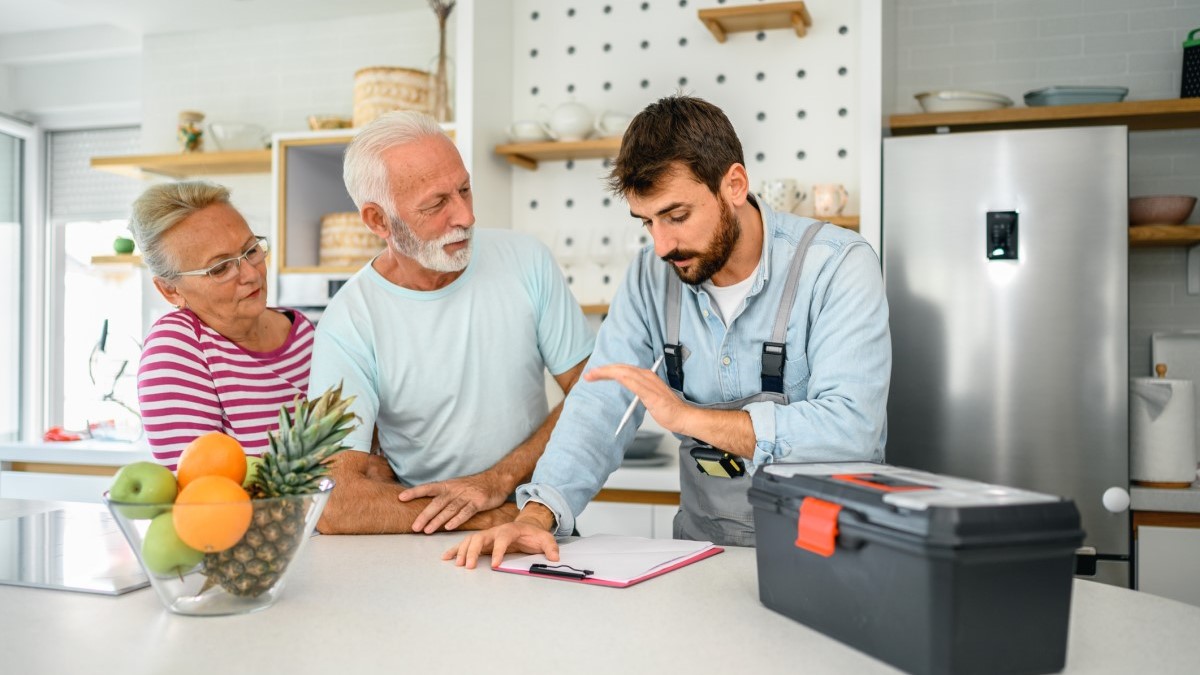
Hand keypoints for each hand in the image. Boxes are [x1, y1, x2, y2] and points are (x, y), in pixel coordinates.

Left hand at [399, 471, 508, 533]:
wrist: (496, 480)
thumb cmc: (473, 486)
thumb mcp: (456, 486)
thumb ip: (442, 496)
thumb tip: (425, 507)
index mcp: (447, 485)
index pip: (428, 488)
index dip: (414, 492)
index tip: (401, 498)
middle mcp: (455, 489)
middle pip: (437, 503)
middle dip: (425, 515)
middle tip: (414, 527)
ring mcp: (467, 495)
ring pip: (449, 509)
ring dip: (438, 520)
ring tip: (427, 531)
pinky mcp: (478, 502)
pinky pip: (466, 512)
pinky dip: (457, 520)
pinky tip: (449, 527)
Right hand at [442, 520, 559, 569]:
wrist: (526, 526)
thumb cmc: (533, 535)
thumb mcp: (545, 538)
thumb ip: (550, 547)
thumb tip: (554, 558)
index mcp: (511, 529)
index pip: (503, 538)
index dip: (499, 551)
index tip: (496, 565)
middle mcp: (495, 531)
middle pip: (481, 538)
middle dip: (474, 551)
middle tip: (470, 566)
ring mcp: (487, 536)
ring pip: (471, 540)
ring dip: (463, 552)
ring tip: (458, 565)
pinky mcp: (482, 542)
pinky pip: (466, 544)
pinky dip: (455, 550)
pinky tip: (446, 557)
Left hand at [585, 363, 693, 433]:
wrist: (683, 417)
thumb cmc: (668, 409)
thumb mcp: (648, 396)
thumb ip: (638, 391)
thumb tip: (627, 389)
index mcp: (646, 376)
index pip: (624, 369)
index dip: (608, 369)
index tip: (595, 374)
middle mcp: (647, 376)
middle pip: (621, 368)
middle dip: (603, 369)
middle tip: (589, 375)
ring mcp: (649, 383)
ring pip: (624, 372)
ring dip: (607, 371)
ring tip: (593, 375)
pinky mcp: (650, 392)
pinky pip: (633, 382)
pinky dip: (621, 377)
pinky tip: (613, 376)